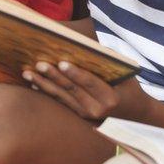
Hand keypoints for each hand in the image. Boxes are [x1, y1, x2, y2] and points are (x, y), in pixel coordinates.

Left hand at [22, 61, 149, 119]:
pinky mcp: (78, 117)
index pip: (89, 83)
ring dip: (43, 84)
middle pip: (71, 90)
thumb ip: (107, 60)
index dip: (74, 73)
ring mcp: (86, 116)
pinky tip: (34, 84)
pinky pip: (60, 103)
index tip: (61, 62)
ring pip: (61, 97)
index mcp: (110, 98)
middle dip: (53, 76)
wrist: (135, 113)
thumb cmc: (129, 87)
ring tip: (28, 73)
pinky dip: (46, 92)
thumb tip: (86, 46)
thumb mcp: (124, 73)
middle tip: (38, 64)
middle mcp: (97, 110)